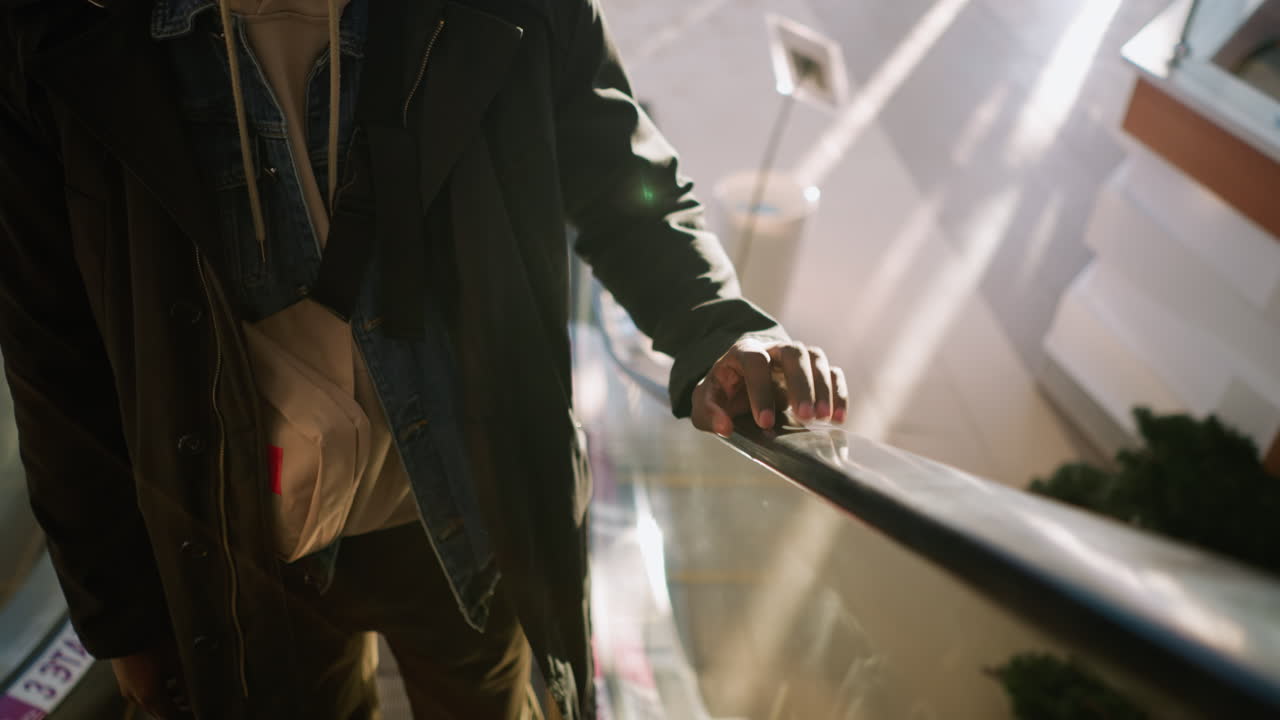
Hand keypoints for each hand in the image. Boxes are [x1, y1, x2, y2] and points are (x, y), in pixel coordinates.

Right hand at [110, 643, 190, 718]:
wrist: (124, 628)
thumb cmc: (151, 644)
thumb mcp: (175, 662)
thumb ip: (185, 682)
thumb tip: (194, 694)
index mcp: (149, 698)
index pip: (170, 716)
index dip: (185, 715)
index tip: (196, 713)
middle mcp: (136, 697)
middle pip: (159, 711)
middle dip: (176, 709)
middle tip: (191, 706)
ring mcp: (127, 688)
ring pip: (150, 701)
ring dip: (167, 698)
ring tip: (182, 690)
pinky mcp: (124, 678)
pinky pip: (142, 691)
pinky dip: (157, 689)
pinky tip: (167, 679)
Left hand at [691, 338, 847, 437]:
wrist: (737, 383)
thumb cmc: (722, 393)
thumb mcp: (705, 403)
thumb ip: (709, 413)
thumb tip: (724, 427)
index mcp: (743, 352)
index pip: (756, 361)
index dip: (761, 390)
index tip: (765, 422)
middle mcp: (773, 349)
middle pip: (794, 353)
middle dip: (801, 384)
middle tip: (805, 417)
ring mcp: (795, 358)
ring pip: (815, 358)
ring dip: (822, 387)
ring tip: (823, 418)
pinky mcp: (811, 371)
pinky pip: (831, 373)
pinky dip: (839, 393)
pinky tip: (839, 418)